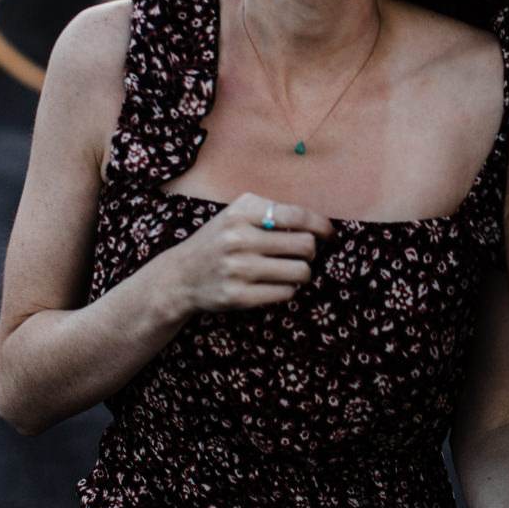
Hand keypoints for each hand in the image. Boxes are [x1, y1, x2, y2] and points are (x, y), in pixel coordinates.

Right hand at [164, 193, 332, 314]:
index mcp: (242, 211)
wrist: (180, 276)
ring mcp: (238, 268)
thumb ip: (272, 212)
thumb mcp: (237, 214)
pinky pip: (286, 293)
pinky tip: (276, 284)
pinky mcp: (238, 296)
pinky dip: (288, 289)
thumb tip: (318, 225)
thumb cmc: (219, 241)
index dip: (322, 225)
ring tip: (292, 270)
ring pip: (300, 272)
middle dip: (312, 251)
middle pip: (305, 245)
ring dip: (303, 272)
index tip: (328, 234)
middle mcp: (239, 237)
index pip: (298, 216)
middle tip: (306, 253)